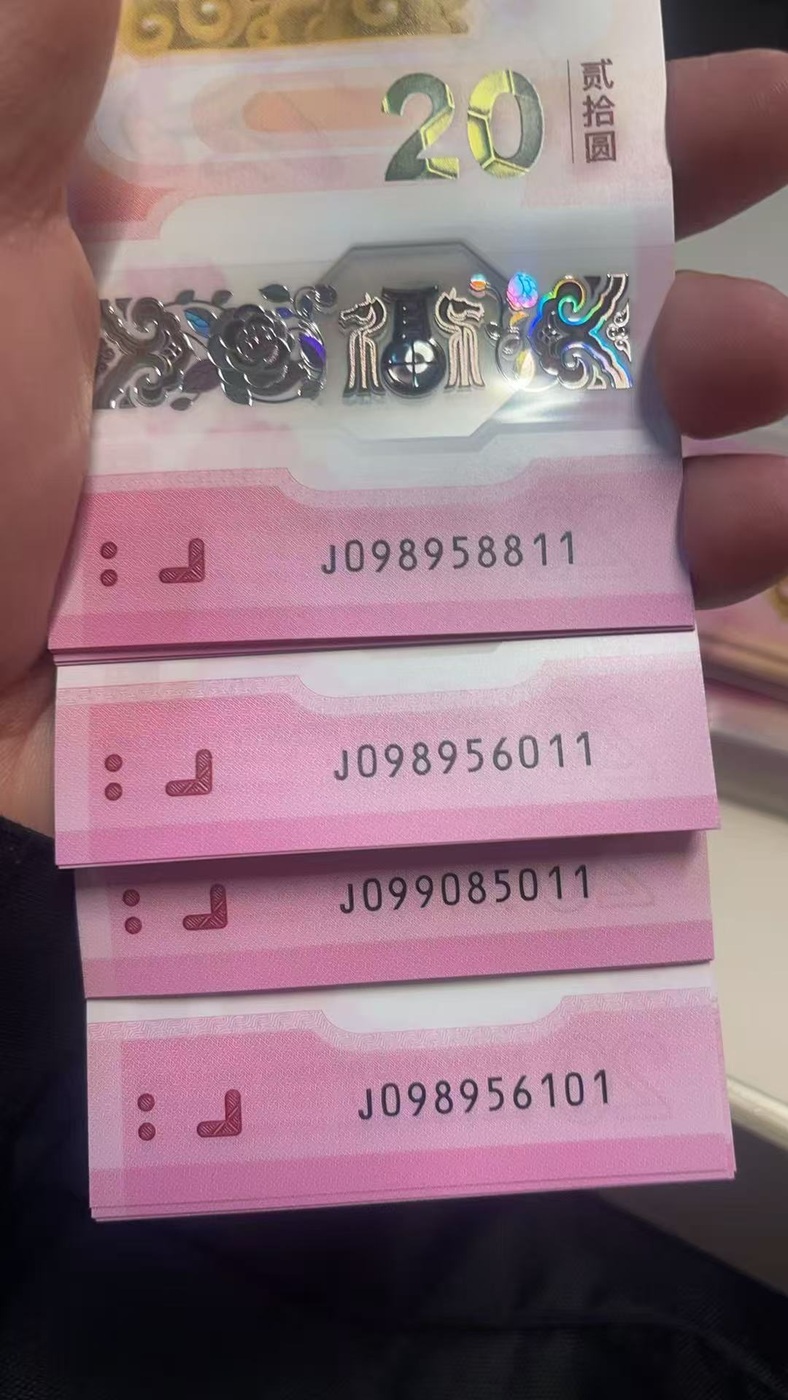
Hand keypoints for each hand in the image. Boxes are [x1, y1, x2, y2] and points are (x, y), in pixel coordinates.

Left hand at [1, 13, 787, 833]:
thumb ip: (39, 80)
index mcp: (251, 300)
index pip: (453, 202)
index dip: (588, 152)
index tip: (721, 107)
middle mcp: (324, 424)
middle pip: (537, 359)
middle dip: (675, 322)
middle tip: (764, 328)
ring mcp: (360, 568)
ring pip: (563, 508)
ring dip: (696, 463)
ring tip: (773, 431)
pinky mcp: (372, 692)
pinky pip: (539, 659)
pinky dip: (649, 625)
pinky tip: (744, 553)